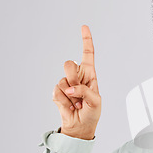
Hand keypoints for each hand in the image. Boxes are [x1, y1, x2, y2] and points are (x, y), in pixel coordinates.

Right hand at [52, 25, 100, 139]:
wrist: (80, 126)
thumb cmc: (92, 113)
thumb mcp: (96, 102)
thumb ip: (85, 91)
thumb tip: (70, 87)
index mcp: (90, 74)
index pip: (88, 54)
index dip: (86, 40)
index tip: (84, 26)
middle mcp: (77, 76)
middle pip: (69, 64)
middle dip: (73, 77)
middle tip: (80, 93)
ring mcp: (66, 83)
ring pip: (62, 80)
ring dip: (71, 95)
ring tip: (77, 104)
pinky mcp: (57, 92)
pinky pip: (57, 91)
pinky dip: (64, 101)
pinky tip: (70, 106)